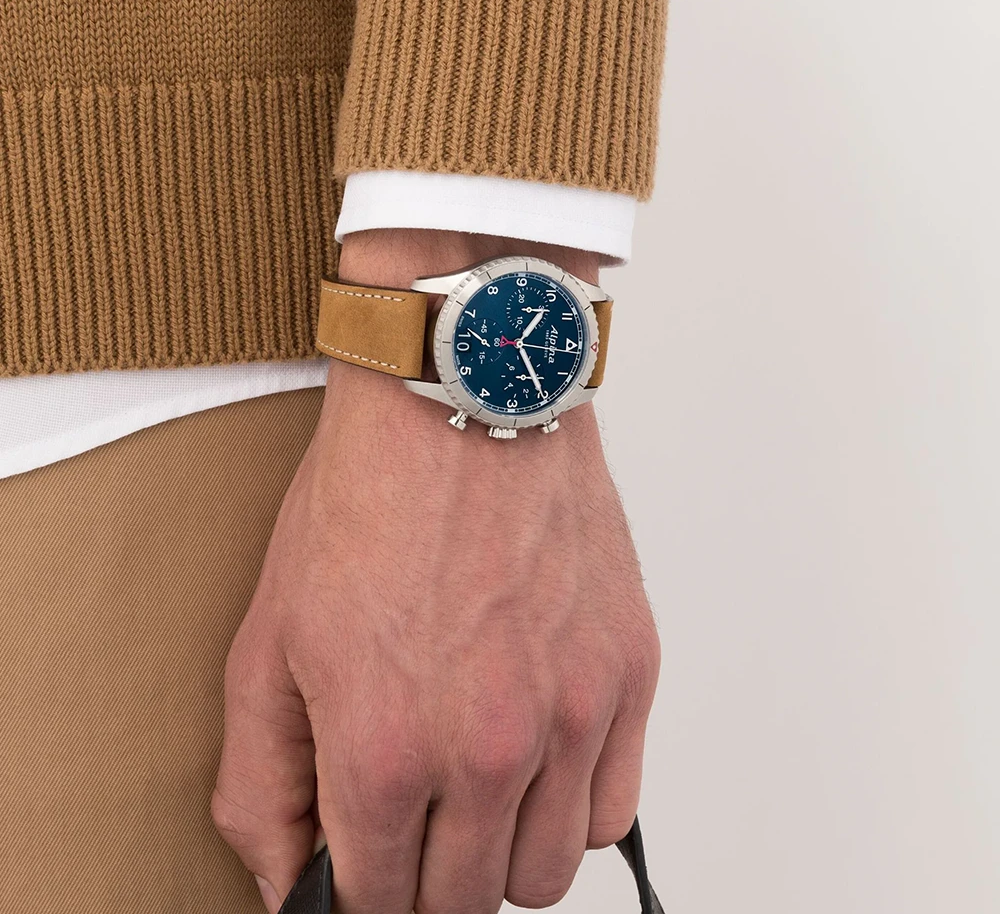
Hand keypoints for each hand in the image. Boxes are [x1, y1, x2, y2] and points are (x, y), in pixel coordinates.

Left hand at [212, 231, 659, 913]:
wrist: (461, 401)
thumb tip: (287, 879)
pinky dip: (573, 803)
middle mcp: (485, 747)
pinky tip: (539, 756)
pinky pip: (613, 808)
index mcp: (383, 747)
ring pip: (543, 872)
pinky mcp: (627, 673)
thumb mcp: (268, 641)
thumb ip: (262, 784)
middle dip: (428, 880)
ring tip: (477, 787)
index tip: (367, 869)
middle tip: (416, 824)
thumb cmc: (370, 499)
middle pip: (465, 903)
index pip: (378, 905)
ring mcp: (570, 712)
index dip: (363, 897)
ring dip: (502, 849)